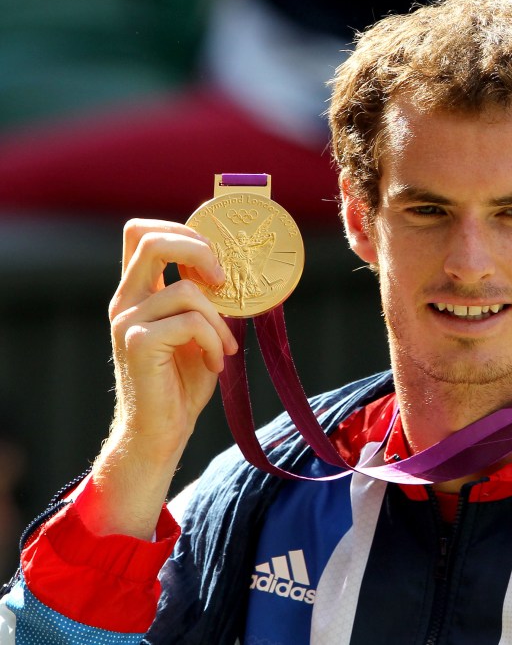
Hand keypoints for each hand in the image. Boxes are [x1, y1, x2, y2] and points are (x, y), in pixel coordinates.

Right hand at [83, 219, 237, 538]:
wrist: (160, 432)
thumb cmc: (181, 383)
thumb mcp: (199, 331)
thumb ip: (205, 299)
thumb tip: (235, 270)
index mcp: (137, 292)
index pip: (142, 234)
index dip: (181, 230)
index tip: (215, 258)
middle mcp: (126, 300)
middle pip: (152, 240)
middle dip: (199, 250)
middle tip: (224, 280)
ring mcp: (128, 320)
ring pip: (186, 289)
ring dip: (219, 319)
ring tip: (224, 347)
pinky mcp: (138, 342)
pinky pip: (191, 321)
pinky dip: (214, 340)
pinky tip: (215, 362)